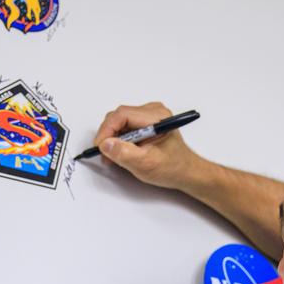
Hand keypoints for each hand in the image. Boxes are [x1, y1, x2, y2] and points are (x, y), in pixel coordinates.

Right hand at [93, 102, 207, 190]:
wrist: (184, 172)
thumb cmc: (171, 168)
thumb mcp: (146, 164)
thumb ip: (125, 154)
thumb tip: (106, 144)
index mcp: (156, 117)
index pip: (122, 115)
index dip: (107, 130)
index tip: (100, 146)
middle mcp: (152, 112)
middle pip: (119, 117)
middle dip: (108, 135)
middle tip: (105, 154)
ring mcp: (148, 116)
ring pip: (119, 122)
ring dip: (112, 139)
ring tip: (112, 156)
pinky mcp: (144, 123)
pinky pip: (124, 127)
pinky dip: (118, 140)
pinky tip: (120, 152)